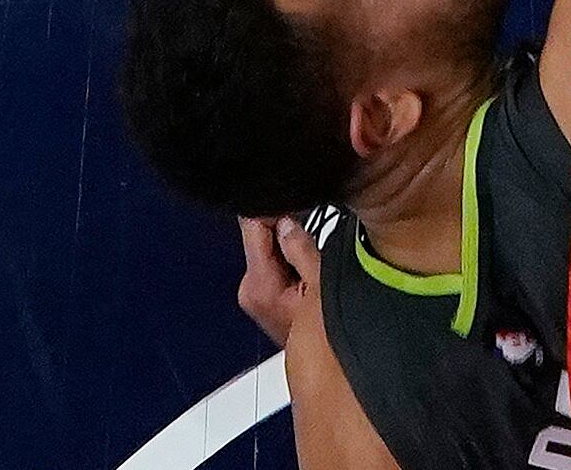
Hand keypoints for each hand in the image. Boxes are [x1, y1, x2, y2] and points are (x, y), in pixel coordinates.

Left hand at [237, 214, 322, 351]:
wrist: (318, 367)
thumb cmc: (322, 338)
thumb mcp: (321, 283)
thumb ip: (301, 246)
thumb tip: (287, 220)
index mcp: (257, 285)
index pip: (252, 225)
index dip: (275, 208)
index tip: (297, 203)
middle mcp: (248, 289)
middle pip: (259, 235)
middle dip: (284, 228)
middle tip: (310, 236)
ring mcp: (252, 294)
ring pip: (267, 246)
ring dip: (288, 244)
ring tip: (310, 258)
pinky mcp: (260, 295)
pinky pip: (271, 261)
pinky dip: (287, 257)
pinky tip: (304, 268)